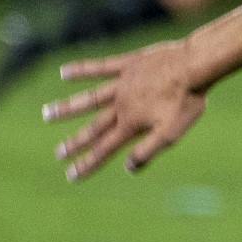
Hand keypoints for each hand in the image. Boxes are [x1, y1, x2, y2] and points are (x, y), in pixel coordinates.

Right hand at [42, 40, 206, 180]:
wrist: (195, 66)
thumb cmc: (187, 101)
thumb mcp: (171, 133)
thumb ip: (148, 150)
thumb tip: (128, 168)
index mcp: (132, 124)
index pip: (105, 149)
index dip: (88, 164)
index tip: (71, 176)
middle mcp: (121, 105)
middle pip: (94, 127)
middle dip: (76, 143)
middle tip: (57, 153)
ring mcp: (122, 84)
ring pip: (89, 98)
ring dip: (68, 107)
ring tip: (47, 113)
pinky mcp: (127, 65)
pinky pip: (100, 67)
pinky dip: (81, 70)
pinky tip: (64, 72)